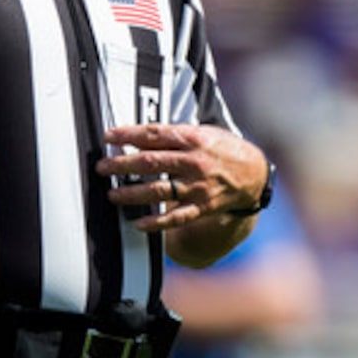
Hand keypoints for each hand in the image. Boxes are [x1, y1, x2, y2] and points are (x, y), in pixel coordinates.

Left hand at [95, 124, 267, 230]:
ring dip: (131, 194)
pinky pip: (175, 218)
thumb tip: (140, 138)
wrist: (255, 174)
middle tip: (102, 168)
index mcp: (193, 139)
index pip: (154, 134)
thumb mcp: (204, 132)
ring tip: (112, 195)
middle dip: (121, 165)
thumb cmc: (224, 149)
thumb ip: (175, 135)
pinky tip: (137, 224)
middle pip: (150, 162)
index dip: (128, 135)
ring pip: (158, 191)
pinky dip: (155, 223)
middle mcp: (194, 162)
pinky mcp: (202, 207)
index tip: (107, 137)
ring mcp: (197, 187)